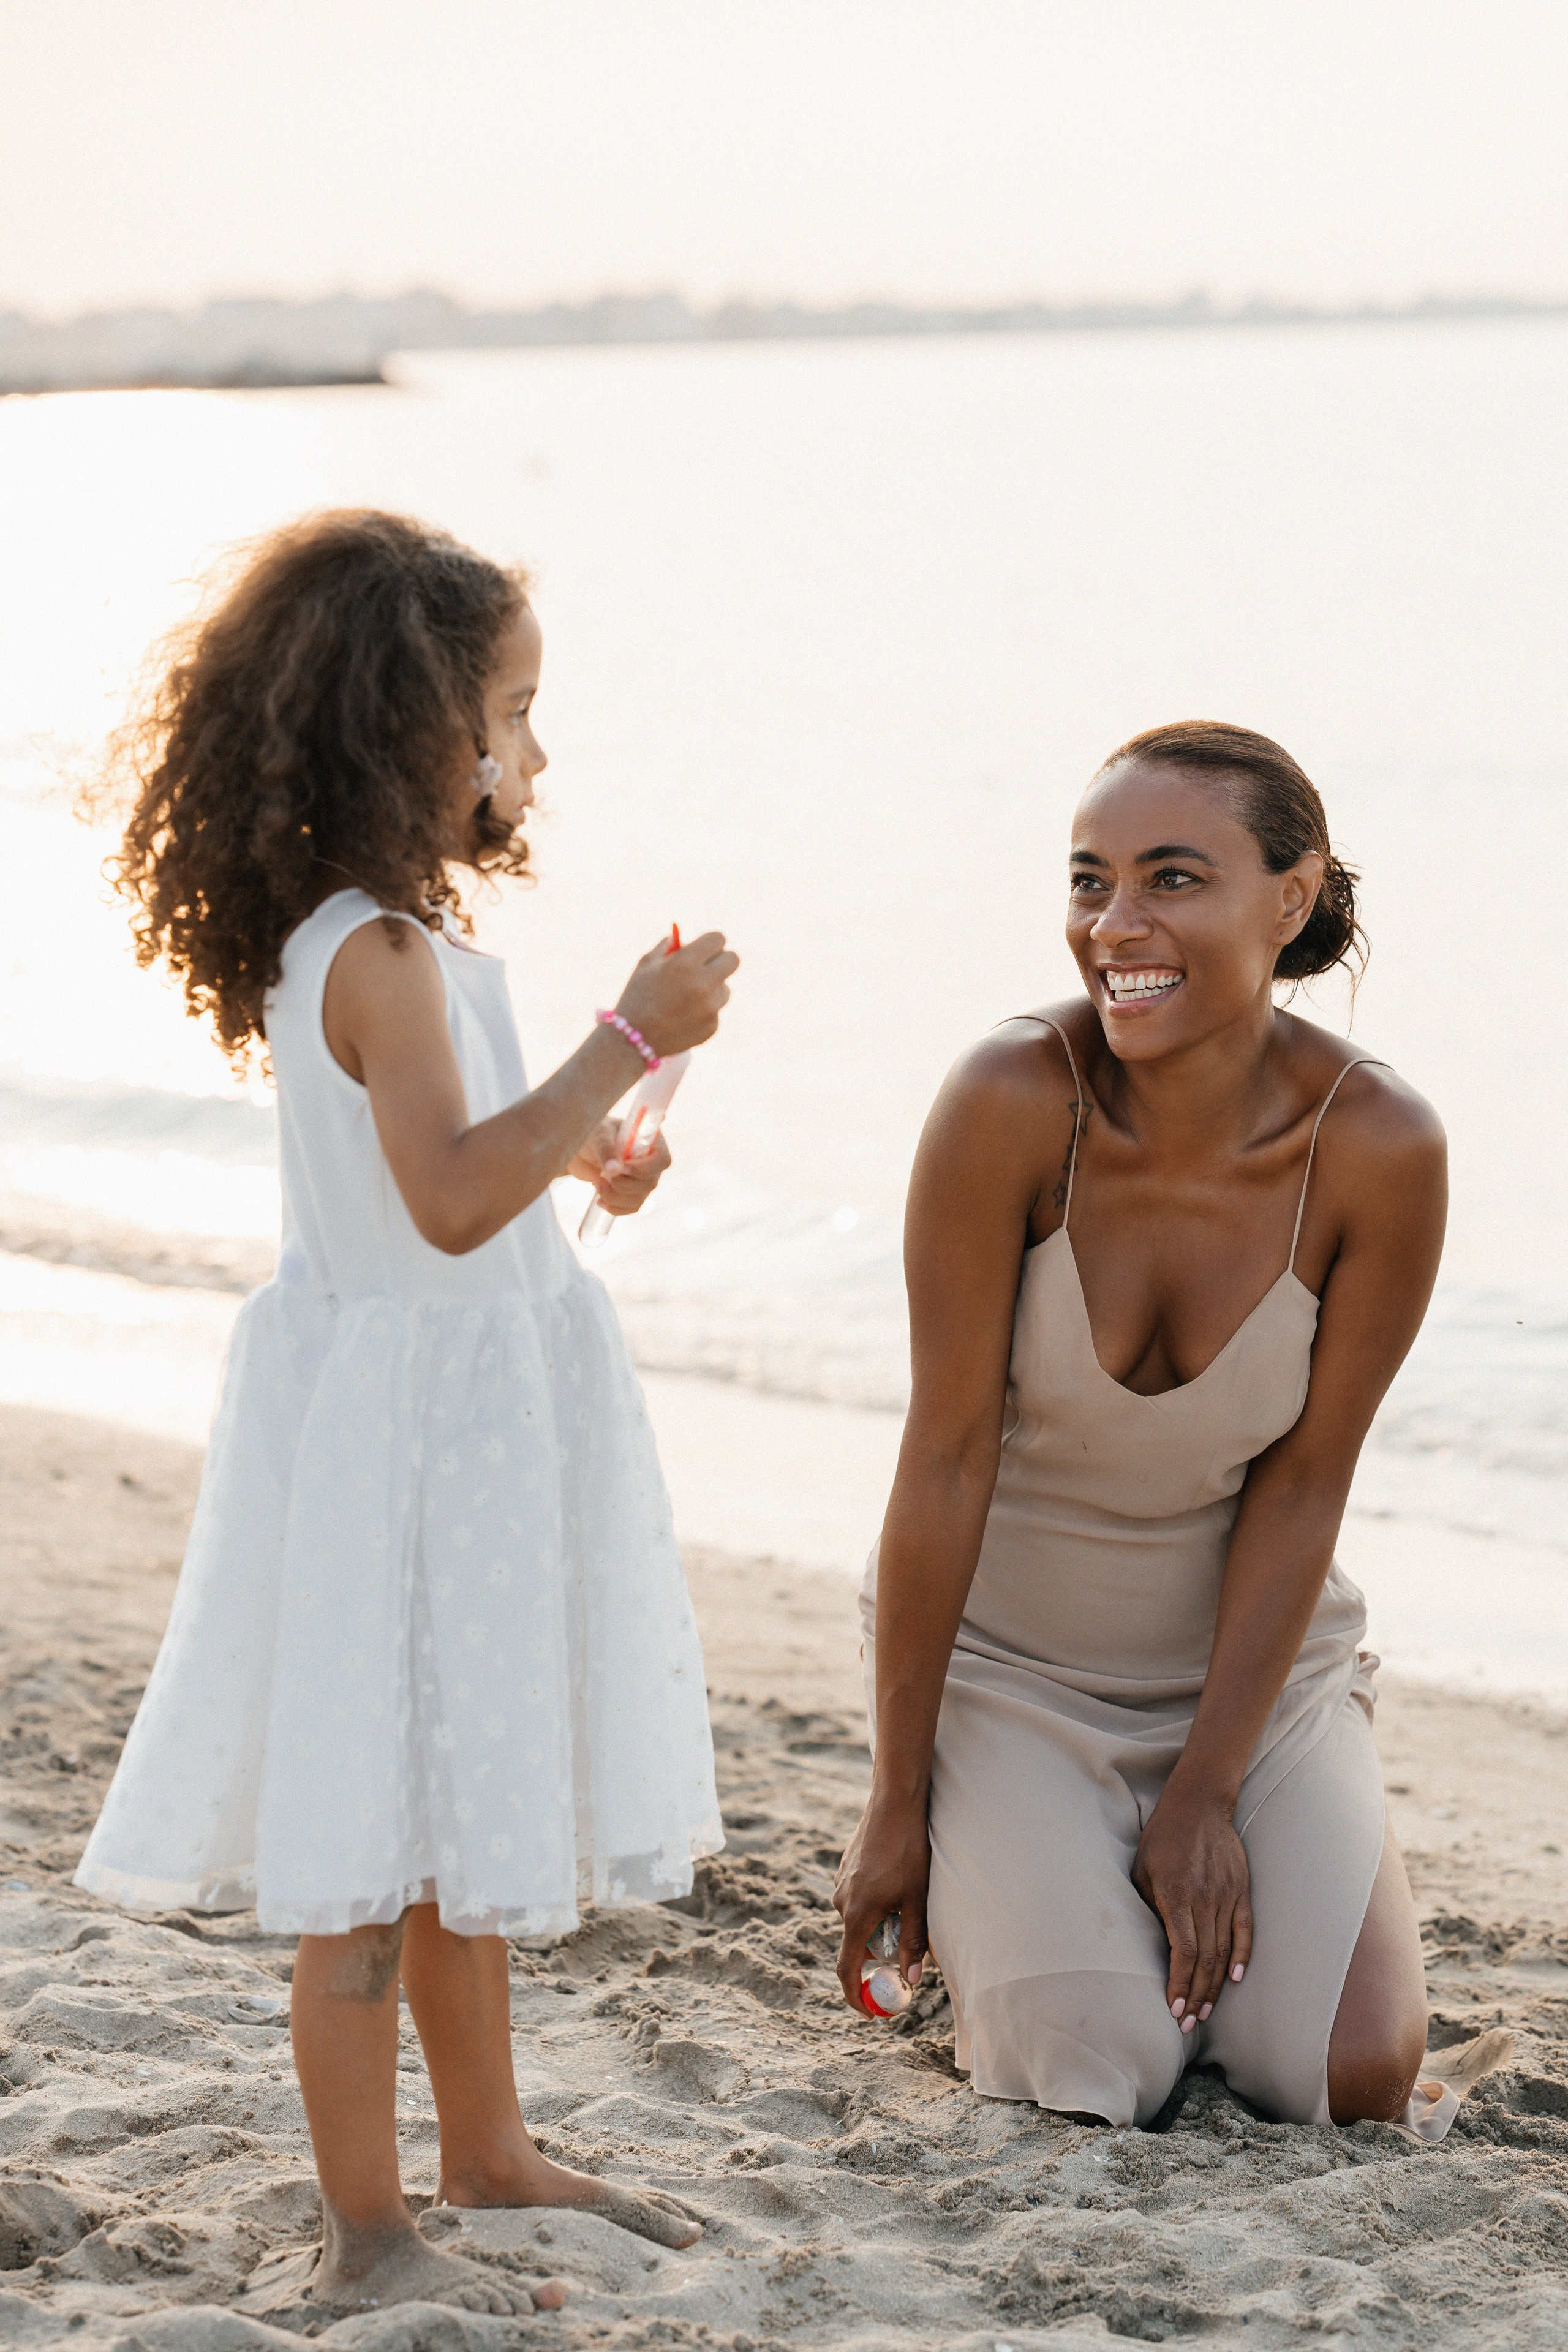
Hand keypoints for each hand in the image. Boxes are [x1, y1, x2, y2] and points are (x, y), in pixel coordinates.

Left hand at [567, 1121, 670, 1214]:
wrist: (582, 1150)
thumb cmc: (595, 1135)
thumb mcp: (599, 1136)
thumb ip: (607, 1150)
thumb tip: (615, 1171)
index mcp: (650, 1141)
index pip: (662, 1160)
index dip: (644, 1169)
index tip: (622, 1168)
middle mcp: (651, 1161)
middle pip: (650, 1183)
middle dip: (622, 1184)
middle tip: (602, 1175)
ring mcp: (643, 1179)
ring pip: (639, 1198)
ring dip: (615, 1197)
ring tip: (596, 1184)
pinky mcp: (633, 1192)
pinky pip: (632, 1207)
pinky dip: (615, 1207)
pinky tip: (600, 1200)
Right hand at [615, 930, 737, 1059]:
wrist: (632, 1040)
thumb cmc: (636, 996)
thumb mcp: (646, 965)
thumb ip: (667, 946)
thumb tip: (680, 936)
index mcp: (685, 962)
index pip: (719, 939)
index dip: (712, 942)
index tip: (707, 947)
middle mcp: (702, 983)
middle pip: (733, 960)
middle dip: (721, 959)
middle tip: (709, 965)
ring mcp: (710, 1007)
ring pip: (726, 988)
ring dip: (712, 988)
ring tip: (687, 997)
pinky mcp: (713, 1025)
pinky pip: (716, 1010)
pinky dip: (705, 1010)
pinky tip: (684, 1015)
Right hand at [833, 1796, 930, 2013]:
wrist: (894, 1802)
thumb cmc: (910, 1850)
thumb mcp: (917, 1898)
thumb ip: (914, 1941)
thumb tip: (912, 1980)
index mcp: (856, 1913)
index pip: (847, 1967)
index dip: (855, 1995)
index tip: (870, 2013)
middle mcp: (841, 1901)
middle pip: (859, 1942)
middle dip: (882, 1949)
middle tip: (911, 1938)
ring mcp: (841, 1883)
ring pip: (861, 1919)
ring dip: (882, 1922)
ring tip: (908, 1895)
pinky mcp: (845, 1869)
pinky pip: (859, 1899)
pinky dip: (877, 1903)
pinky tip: (896, 1876)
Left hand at [1131, 1782, 1253, 2033]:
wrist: (1198, 1804)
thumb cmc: (1161, 1838)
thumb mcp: (1142, 1869)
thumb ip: (1149, 1906)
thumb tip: (1155, 1944)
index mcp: (1175, 1895)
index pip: (1182, 1952)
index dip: (1180, 1984)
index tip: (1174, 2009)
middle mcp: (1204, 1899)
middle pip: (1204, 1959)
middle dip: (1196, 1995)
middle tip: (1189, 2023)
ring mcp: (1226, 1895)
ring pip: (1224, 1951)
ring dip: (1215, 1985)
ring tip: (1206, 2010)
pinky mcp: (1241, 1890)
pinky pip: (1245, 1931)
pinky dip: (1242, 1956)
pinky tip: (1236, 1978)